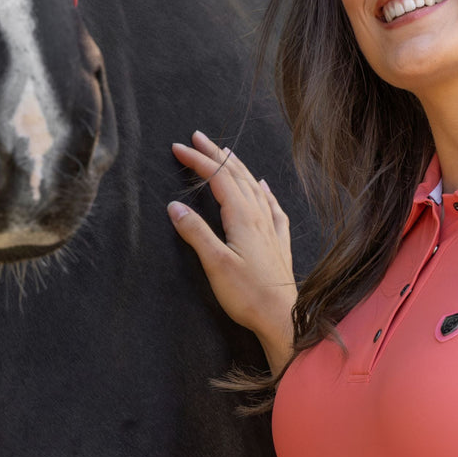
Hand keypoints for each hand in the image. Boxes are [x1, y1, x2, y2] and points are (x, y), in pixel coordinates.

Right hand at [168, 131, 295, 373]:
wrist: (283, 318)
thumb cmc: (248, 294)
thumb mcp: (215, 264)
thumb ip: (196, 233)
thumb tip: (174, 206)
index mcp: (243, 217)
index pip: (219, 178)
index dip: (198, 161)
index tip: (178, 148)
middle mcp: (260, 217)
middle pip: (237, 176)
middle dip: (216, 155)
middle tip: (198, 138)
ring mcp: (272, 229)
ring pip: (254, 187)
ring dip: (238, 168)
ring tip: (227, 153)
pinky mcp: (279, 243)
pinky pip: (272, 206)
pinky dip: (264, 191)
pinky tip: (264, 187)